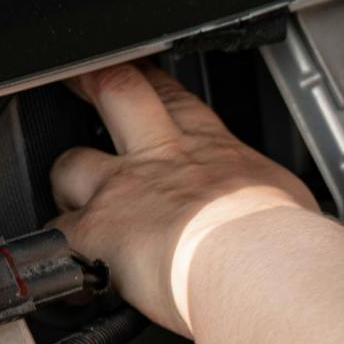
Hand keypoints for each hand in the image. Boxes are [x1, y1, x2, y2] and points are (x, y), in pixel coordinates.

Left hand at [51, 61, 316, 334]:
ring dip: (65, 183)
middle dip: (92, 81)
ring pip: (69, 166)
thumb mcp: (285, 202)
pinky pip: (58, 238)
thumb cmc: (282, 244)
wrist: (256, 266)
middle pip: (115, 94)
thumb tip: (278, 217)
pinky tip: (66, 275)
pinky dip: (59, 255)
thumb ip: (260, 200)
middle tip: (78, 77)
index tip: (137, 69)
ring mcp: (122, 191)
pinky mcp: (98, 233)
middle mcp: (161, 158)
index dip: (149, 78)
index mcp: (211, 149)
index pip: (173, 98)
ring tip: (68, 202)